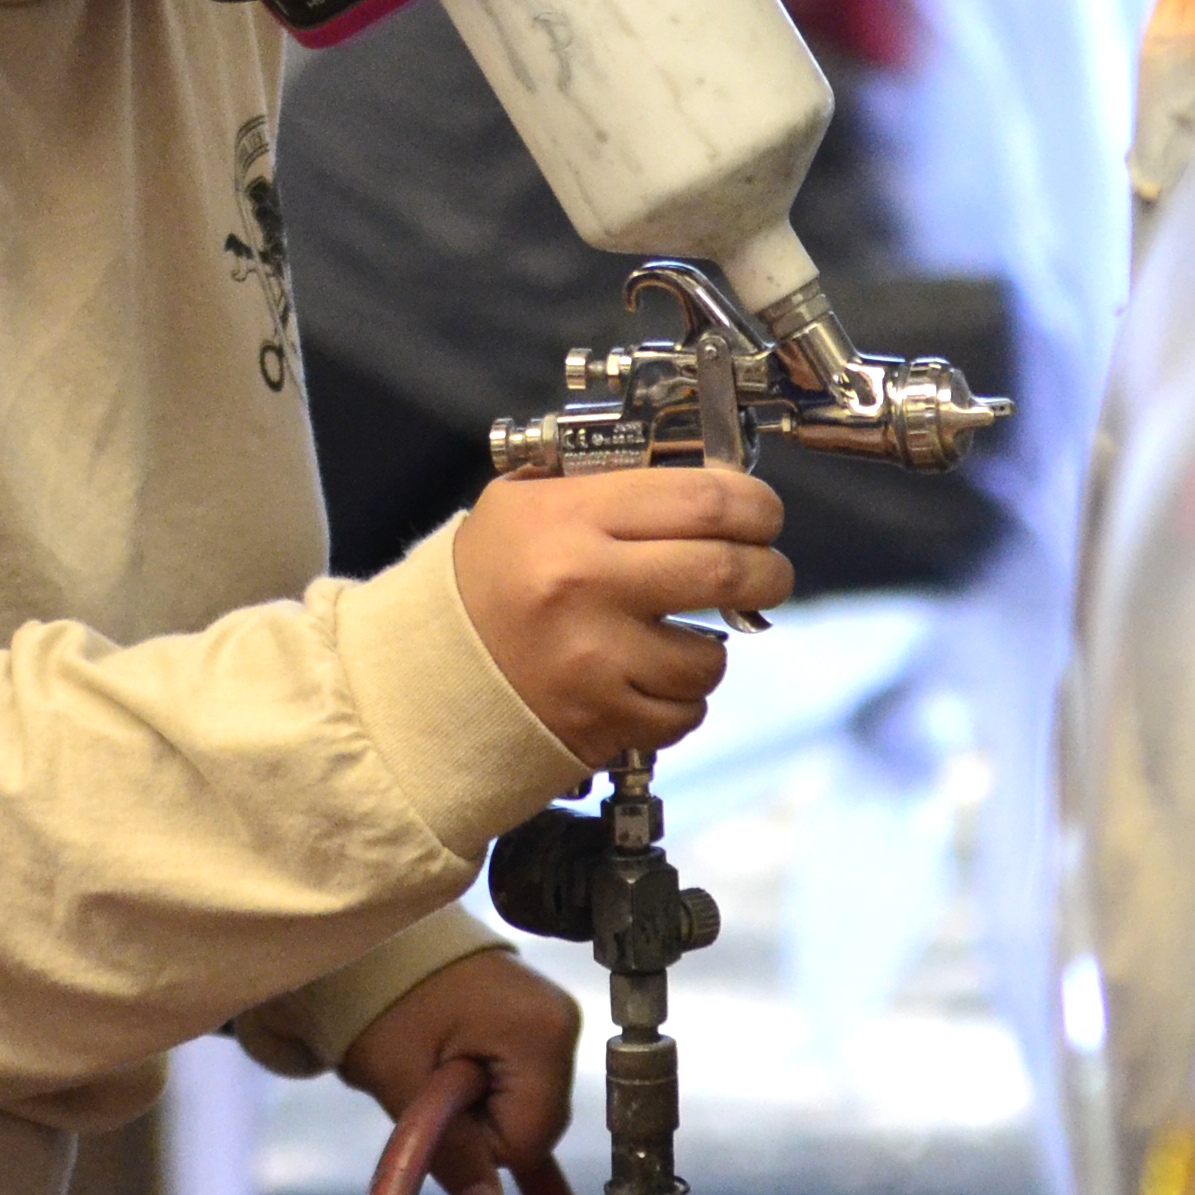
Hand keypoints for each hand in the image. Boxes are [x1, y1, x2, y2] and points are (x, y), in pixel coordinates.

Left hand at [339, 949, 581, 1194]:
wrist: (374, 940)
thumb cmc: (382, 1003)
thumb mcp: (404, 1083)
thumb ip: (450, 1151)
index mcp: (541, 1034)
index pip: (528, 1140)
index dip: (477, 1145)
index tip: (435, 1107)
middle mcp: (564, 1022)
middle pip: (536, 1124)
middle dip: (482, 1125)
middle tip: (432, 1082)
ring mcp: (556, 1015)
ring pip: (529, 1106)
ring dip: (483, 1105)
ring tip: (439, 1062)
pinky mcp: (540, 1015)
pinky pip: (525, 1079)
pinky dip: (488, 1082)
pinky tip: (456, 1052)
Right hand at [453, 466, 790, 769]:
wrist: (427, 669)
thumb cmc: (487, 579)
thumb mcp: (527, 501)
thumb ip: (610, 483)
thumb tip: (706, 476)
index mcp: (572, 517)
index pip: (703, 499)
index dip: (756, 505)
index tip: (763, 514)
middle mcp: (585, 584)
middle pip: (727, 571)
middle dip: (767, 573)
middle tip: (767, 573)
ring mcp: (594, 658)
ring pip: (710, 657)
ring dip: (713, 648)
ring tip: (683, 636)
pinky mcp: (599, 719)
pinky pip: (683, 713)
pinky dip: (681, 700)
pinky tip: (649, 679)